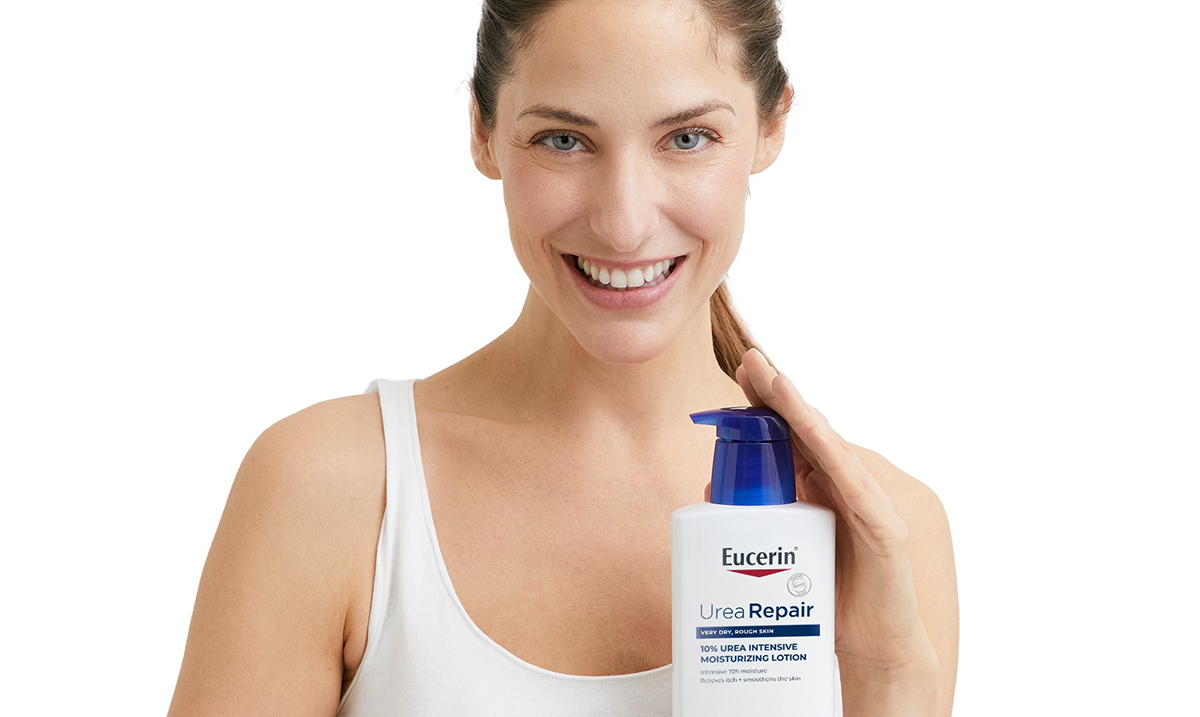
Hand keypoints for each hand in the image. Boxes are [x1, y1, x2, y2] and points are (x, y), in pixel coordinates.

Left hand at [716, 348, 937, 681]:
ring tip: (774, 380)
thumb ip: (759, 516)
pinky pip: (855, 487)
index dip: (769, 403)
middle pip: (810, 431)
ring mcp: (869, 505)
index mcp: (824, 489)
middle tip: (750, 360)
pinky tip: (812, 432)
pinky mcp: (886, 532)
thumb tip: (716, 488)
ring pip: (831, 448)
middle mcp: (847, 488)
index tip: (743, 373)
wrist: (875, 654)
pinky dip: (833, 456)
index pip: (793, 437)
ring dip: (801, 410)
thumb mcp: (784, 549)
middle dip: (779, 393)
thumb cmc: (829, 601)